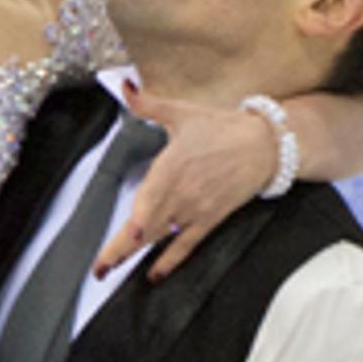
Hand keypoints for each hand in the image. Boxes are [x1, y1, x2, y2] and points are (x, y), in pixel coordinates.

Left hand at [93, 82, 274, 281]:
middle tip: (98, 268)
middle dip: (120, 249)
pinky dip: (170, 262)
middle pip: (147, 227)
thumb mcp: (182, 111)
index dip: (139, 219)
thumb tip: (123, 86)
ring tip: (110, 271)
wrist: (264, 146)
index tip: (128, 233)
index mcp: (171, 167)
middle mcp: (181, 194)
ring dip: (134, 256)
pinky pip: (185, 246)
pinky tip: (155, 275)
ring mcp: (194, 210)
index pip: (150, 199)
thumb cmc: (222, 128)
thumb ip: (148, 104)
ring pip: (159, 238)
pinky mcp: (208, 220)